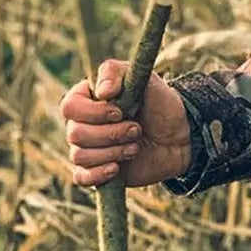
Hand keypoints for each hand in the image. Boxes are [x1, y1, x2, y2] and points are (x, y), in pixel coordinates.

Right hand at [60, 61, 191, 187]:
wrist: (180, 135)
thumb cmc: (161, 103)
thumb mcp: (146, 80)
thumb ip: (120, 74)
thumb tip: (101, 92)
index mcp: (88, 98)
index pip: (70, 106)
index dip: (93, 112)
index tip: (120, 112)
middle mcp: (82, 123)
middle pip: (75, 133)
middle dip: (110, 133)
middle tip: (137, 129)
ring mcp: (88, 148)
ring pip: (79, 156)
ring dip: (112, 152)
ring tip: (135, 146)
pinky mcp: (96, 170)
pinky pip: (82, 177)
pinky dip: (98, 174)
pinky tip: (117, 168)